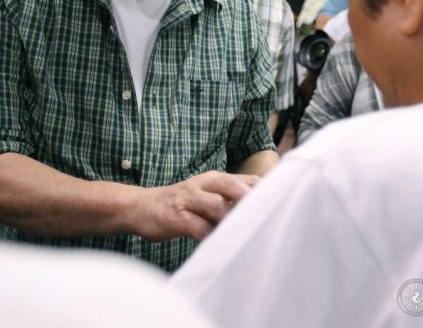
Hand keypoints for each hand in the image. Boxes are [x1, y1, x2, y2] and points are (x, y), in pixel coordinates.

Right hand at [130, 171, 259, 241]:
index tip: (281, 202)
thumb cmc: (180, 204)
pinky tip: (214, 242)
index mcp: (213, 179)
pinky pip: (197, 226)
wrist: (141, 207)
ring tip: (237, 233)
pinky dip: (209, 235)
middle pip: (231, 186)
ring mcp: (187, 199)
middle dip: (248, 200)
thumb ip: (228, 199)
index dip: (262, 190)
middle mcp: (201, 184)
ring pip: (216, 205)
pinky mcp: (176, 217)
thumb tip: (261, 209)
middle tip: (263, 216)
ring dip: (228, 220)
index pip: (244, 179)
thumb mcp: (205, 194)